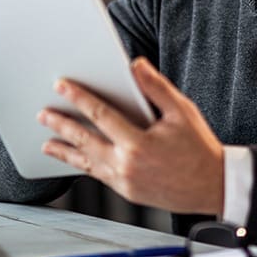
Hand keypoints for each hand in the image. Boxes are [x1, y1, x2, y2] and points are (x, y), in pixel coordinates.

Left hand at [38, 57, 224, 214]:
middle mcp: (127, 165)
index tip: (61, 86)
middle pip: (84, 140)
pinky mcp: (127, 192)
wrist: (213, 186)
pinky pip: (98, 175)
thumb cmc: (199, 147)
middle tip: (43, 113)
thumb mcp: (181, 112)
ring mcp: (125, 182)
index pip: (100, 115)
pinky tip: (74, 159)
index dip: (78, 98)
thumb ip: (155, 87)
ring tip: (46, 143)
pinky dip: (83, 166)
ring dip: (64, 151)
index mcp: (138, 144)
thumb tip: (135, 65)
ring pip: (87, 163)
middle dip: (61, 125)